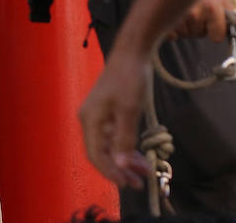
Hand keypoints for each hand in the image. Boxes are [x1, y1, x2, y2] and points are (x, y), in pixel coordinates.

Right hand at [79, 48, 154, 188]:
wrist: (132, 52)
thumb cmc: (129, 78)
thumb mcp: (129, 110)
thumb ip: (124, 139)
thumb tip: (120, 166)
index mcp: (90, 120)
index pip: (96, 155)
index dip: (111, 172)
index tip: (128, 184)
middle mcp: (91, 120)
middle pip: (103, 153)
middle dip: (120, 169)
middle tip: (139, 182)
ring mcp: (99, 116)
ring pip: (110, 146)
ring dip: (126, 160)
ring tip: (144, 171)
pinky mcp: (109, 111)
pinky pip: (115, 136)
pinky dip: (127, 147)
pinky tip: (139, 155)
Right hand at [168, 0, 235, 41]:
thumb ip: (227, 10)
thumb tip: (234, 26)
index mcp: (211, 7)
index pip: (217, 37)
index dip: (215, 30)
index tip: (213, 23)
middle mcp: (194, 13)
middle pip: (198, 34)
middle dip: (199, 25)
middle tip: (197, 8)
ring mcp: (177, 16)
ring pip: (185, 34)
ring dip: (185, 25)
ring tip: (185, 7)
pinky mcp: (164, 16)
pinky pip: (171, 34)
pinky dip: (172, 28)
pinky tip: (174, 13)